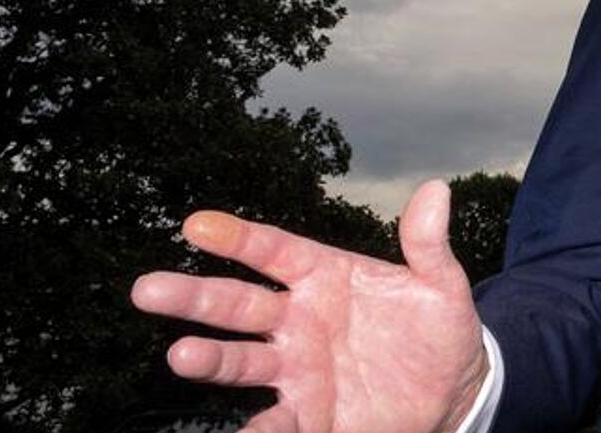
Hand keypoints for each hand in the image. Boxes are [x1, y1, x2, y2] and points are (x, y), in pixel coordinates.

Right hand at [131, 180, 490, 432]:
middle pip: (238, 305)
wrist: (453, 389)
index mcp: (324, 276)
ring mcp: (296, 368)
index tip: (196, 225)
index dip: (237, 238)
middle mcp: (298, 321)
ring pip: (241, 362)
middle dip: (194, 298)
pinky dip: (254, 432)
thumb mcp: (441, 285)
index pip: (273, 251)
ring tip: (182, 356)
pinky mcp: (307, 415)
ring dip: (210, 358)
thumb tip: (436, 191)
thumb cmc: (437, 328)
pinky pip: (272, 423)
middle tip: (147, 289)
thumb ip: (427, 245)